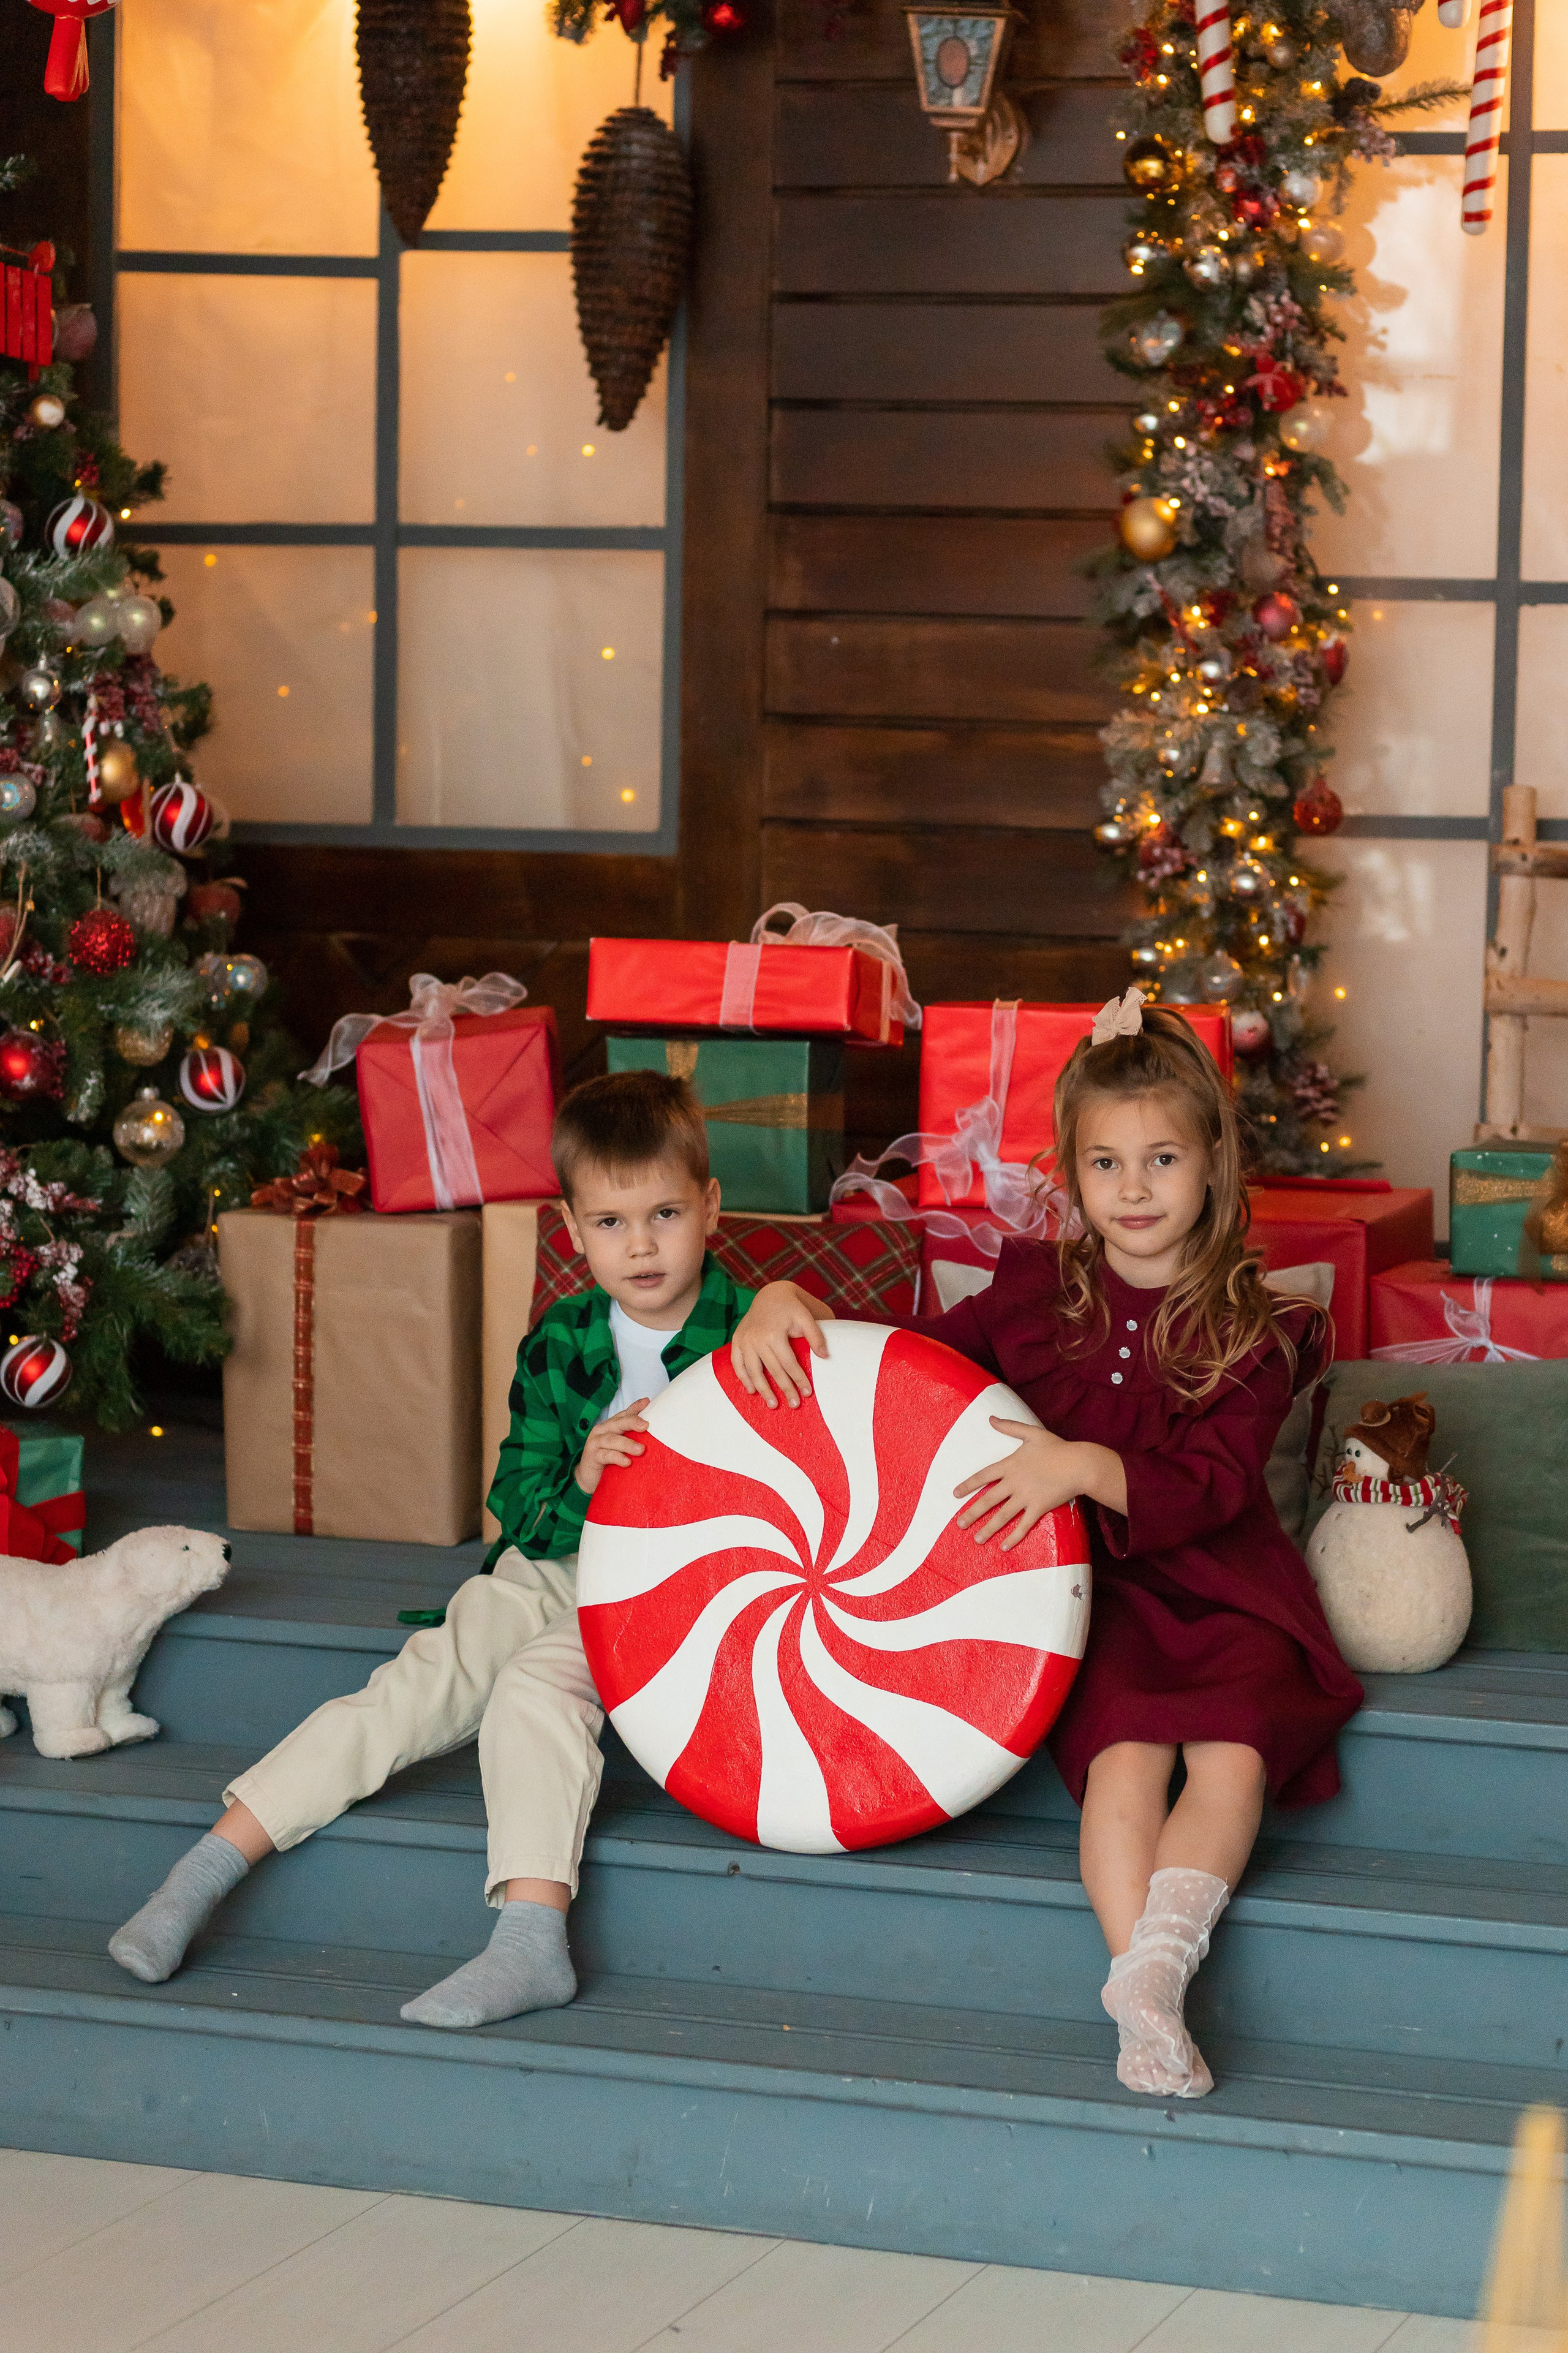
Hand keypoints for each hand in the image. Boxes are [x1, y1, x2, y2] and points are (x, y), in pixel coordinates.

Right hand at [574, 1401, 650, 1496]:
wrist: (588, 1478)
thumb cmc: (608, 1461)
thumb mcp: (622, 1448)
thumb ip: (633, 1439)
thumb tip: (654, 1436)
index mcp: (611, 1426)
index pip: (624, 1414)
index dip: (635, 1408)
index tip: (648, 1402)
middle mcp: (602, 1430)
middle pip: (618, 1423)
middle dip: (632, 1422)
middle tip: (646, 1425)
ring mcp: (595, 1442)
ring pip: (612, 1439)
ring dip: (627, 1444)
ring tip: (640, 1450)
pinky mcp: (592, 1456)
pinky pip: (606, 1455)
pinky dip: (617, 1457)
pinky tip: (627, 1462)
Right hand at [730, 1281, 831, 1407]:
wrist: (770, 1294)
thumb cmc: (791, 1307)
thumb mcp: (806, 1317)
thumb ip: (815, 1336)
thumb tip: (825, 1356)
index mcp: (774, 1334)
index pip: (788, 1364)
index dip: (799, 1379)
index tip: (808, 1393)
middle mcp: (756, 1339)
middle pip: (772, 1371)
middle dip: (785, 1389)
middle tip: (795, 1404)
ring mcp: (744, 1340)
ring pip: (753, 1371)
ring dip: (763, 1390)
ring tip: (773, 1404)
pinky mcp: (736, 1340)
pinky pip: (737, 1363)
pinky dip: (743, 1378)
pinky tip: (751, 1390)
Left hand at [954, 1418, 1090, 1549]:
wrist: (1079, 1464)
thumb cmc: (1057, 1447)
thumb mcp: (1031, 1433)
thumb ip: (1009, 1426)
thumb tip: (990, 1418)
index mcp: (1010, 1465)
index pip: (983, 1476)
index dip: (968, 1486)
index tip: (955, 1495)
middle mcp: (1014, 1483)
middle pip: (988, 1500)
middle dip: (972, 1514)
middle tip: (959, 1525)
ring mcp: (1026, 1497)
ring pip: (1002, 1516)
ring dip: (988, 1529)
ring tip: (976, 1539)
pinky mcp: (1039, 1508)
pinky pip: (1023, 1526)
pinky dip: (1013, 1537)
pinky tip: (1004, 1547)